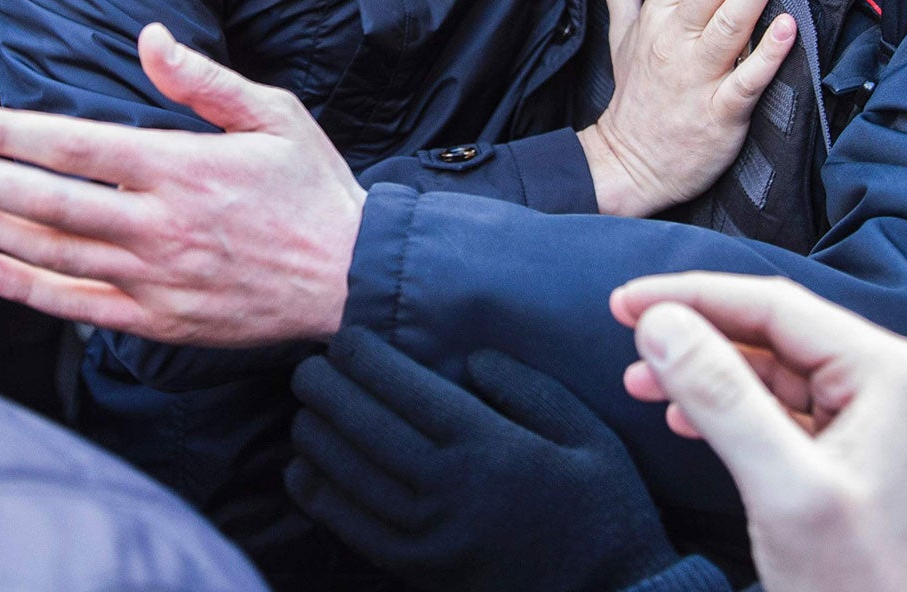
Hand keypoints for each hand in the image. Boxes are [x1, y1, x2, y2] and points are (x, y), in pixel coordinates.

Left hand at [0, 24, 365, 345]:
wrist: (355, 278)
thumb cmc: (314, 190)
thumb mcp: (273, 114)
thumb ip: (202, 79)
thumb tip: (148, 37)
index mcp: (182, 166)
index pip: (72, 146)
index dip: (6, 133)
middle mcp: (158, 223)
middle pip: (45, 199)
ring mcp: (155, 277)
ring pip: (52, 252)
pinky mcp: (159, 320)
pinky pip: (79, 306)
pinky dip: (28, 289)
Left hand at [288, 330, 684, 591]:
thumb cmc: (603, 510)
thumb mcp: (588, 436)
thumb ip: (529, 389)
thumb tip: (470, 359)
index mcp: (487, 446)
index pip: (405, 390)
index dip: (363, 359)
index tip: (343, 338)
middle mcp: (447, 488)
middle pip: (364, 428)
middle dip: (326, 392)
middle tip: (305, 367)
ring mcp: (427, 535)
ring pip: (349, 476)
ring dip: (315, 437)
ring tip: (302, 409)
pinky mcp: (418, 570)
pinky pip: (352, 529)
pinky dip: (319, 496)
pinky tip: (304, 471)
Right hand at [580, 0, 796, 217]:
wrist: (628, 164)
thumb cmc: (636, 95)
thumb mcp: (621, 32)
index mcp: (658, 16)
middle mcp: (676, 39)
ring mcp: (698, 74)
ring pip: (731, 20)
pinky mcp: (721, 112)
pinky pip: (746, 79)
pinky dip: (767, 53)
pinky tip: (790, 26)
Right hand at [612, 274, 906, 591]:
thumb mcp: (783, 491)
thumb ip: (721, 397)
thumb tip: (661, 323)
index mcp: (893, 374)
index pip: (775, 306)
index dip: (692, 297)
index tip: (626, 302)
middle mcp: (896, 384)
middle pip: (775, 332)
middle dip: (696, 333)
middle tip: (627, 334)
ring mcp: (884, 420)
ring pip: (776, 370)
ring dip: (708, 372)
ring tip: (643, 382)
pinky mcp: (865, 454)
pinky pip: (789, 410)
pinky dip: (734, 408)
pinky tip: (687, 416)